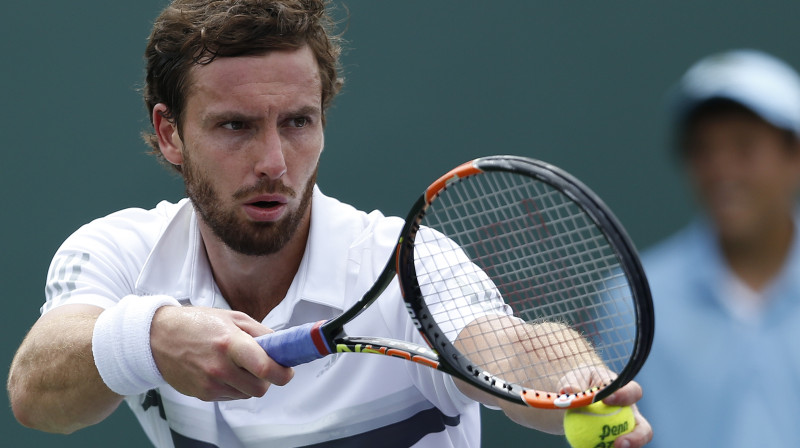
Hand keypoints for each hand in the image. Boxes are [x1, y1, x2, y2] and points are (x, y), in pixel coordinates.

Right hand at [150, 306, 292, 400]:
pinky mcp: (203, 395)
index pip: (265, 368)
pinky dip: (235, 386)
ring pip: (247, 394)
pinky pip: (232, 396)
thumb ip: (261, 332)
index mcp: (230, 343)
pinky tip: (223, 370)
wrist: (158, 337)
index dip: (283, 373)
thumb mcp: (233, 317)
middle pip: (260, 388)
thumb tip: (281, 347)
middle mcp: (219, 367)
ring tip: (238, 364)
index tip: (288, 370)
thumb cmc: (196, 324)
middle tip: (263, 365)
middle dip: (268, 379)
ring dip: (250, 382)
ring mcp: (210, 384)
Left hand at [558, 367, 651, 447]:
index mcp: (624, 392)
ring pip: (631, 444)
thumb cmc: (579, 384)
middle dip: (637, 437)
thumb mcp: (574, 380)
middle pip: (643, 428)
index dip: (624, 396)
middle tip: (619, 442)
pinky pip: (610, 447)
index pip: (632, 391)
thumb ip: (574, 385)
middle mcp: (630, 413)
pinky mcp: (614, 440)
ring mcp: (624, 430)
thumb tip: (568, 390)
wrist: (575, 399)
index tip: (605, 399)